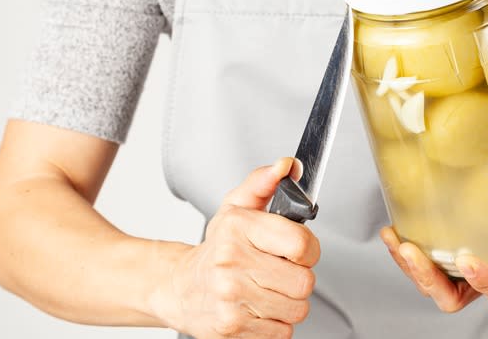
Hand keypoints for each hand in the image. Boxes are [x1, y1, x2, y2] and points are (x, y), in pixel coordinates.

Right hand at [150, 158, 319, 337]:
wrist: (179, 288)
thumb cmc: (216, 249)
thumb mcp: (236, 208)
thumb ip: (263, 183)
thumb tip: (286, 166)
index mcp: (238, 229)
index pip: (302, 244)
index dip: (308, 250)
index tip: (296, 250)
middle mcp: (232, 263)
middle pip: (304, 282)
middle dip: (297, 278)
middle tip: (277, 271)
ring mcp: (230, 298)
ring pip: (297, 308)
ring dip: (288, 302)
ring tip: (266, 290)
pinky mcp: (232, 328)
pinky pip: (282, 331)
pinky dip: (275, 324)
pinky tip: (257, 308)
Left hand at [381, 138, 487, 311]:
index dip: (483, 283)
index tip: (467, 259)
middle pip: (453, 296)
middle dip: (427, 279)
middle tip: (409, 248)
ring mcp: (472, 262)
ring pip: (433, 281)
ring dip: (408, 265)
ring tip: (392, 236)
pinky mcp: (457, 244)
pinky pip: (428, 256)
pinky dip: (408, 245)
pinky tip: (395, 220)